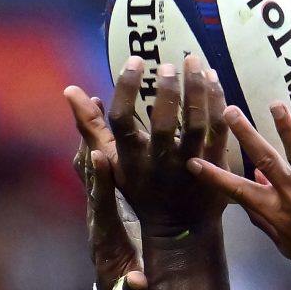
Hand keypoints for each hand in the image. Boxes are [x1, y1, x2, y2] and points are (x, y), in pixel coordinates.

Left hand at [63, 86, 144, 289]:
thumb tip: (139, 285)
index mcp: (106, 237)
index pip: (101, 203)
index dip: (100, 180)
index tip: (101, 155)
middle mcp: (96, 216)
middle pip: (87, 174)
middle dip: (87, 141)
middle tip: (86, 109)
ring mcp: (96, 206)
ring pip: (88, 164)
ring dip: (91, 133)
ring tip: (94, 100)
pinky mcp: (103, 201)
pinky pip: (98, 166)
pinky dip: (99, 140)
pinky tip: (105, 117)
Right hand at [108, 55, 228, 238]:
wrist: (181, 227)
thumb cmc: (141, 188)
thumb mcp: (111, 161)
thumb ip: (91, 126)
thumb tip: (70, 90)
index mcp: (131, 159)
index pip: (122, 121)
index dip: (126, 88)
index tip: (134, 61)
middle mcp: (161, 163)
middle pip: (166, 123)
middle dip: (167, 91)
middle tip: (168, 64)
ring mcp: (192, 165)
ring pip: (199, 124)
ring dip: (197, 89)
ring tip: (193, 61)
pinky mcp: (217, 166)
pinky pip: (220, 130)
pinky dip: (218, 101)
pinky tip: (213, 78)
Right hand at [193, 105, 290, 288]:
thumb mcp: (286, 243)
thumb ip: (267, 216)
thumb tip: (253, 184)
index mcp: (277, 213)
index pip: (239, 192)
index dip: (216, 177)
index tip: (193, 162)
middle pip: (266, 163)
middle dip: (246, 136)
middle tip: (230, 112)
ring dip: (288, 129)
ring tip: (276, 106)